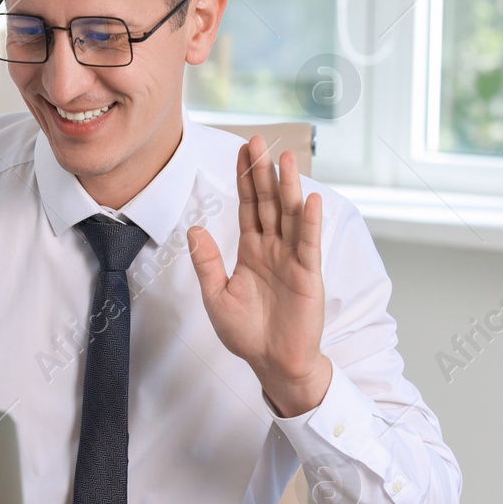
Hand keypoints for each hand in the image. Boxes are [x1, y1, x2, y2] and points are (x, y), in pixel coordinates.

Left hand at [188, 136, 331, 417]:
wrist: (273, 363)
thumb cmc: (247, 333)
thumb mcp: (216, 297)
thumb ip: (207, 263)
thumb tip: (193, 230)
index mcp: (252, 250)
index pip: (248, 206)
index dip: (245, 179)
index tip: (242, 150)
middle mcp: (274, 248)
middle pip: (268, 202)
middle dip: (263, 172)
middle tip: (258, 140)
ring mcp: (292, 259)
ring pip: (289, 215)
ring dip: (289, 186)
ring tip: (286, 158)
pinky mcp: (308, 275)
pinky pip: (308, 244)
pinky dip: (308, 221)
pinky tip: (309, 199)